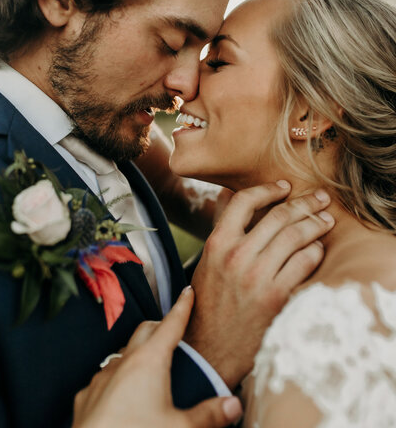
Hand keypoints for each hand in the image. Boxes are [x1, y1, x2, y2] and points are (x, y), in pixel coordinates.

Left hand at [73, 286, 242, 427]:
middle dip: (160, 326)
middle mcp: (123, 362)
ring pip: (123, 354)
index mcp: (149, 362)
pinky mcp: (87, 396)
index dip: (182, 307)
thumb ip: (209, 415)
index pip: (171, 324)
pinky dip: (120, 377)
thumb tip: (234, 405)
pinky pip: (106, 377)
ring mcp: (101, 378)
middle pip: (145, 331)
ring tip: (152, 367)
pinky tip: (126, 395)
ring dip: (138, 353)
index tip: (187, 292)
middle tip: (174, 330)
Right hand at [185, 182, 333, 388]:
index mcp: (217, 243)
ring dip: (316, 224)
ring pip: (296, 236)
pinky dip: (316, 251)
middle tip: (320, 198)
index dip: (269, 189)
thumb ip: (221, 226)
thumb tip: (229, 194)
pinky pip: (304, 263)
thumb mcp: (208, 259)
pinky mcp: (276, 298)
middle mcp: (237, 257)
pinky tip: (319, 248)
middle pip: (279, 216)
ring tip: (326, 219)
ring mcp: (257, 277)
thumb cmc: (209, 300)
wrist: (210, 348)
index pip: (245, 201)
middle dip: (305, 203)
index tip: (285, 186)